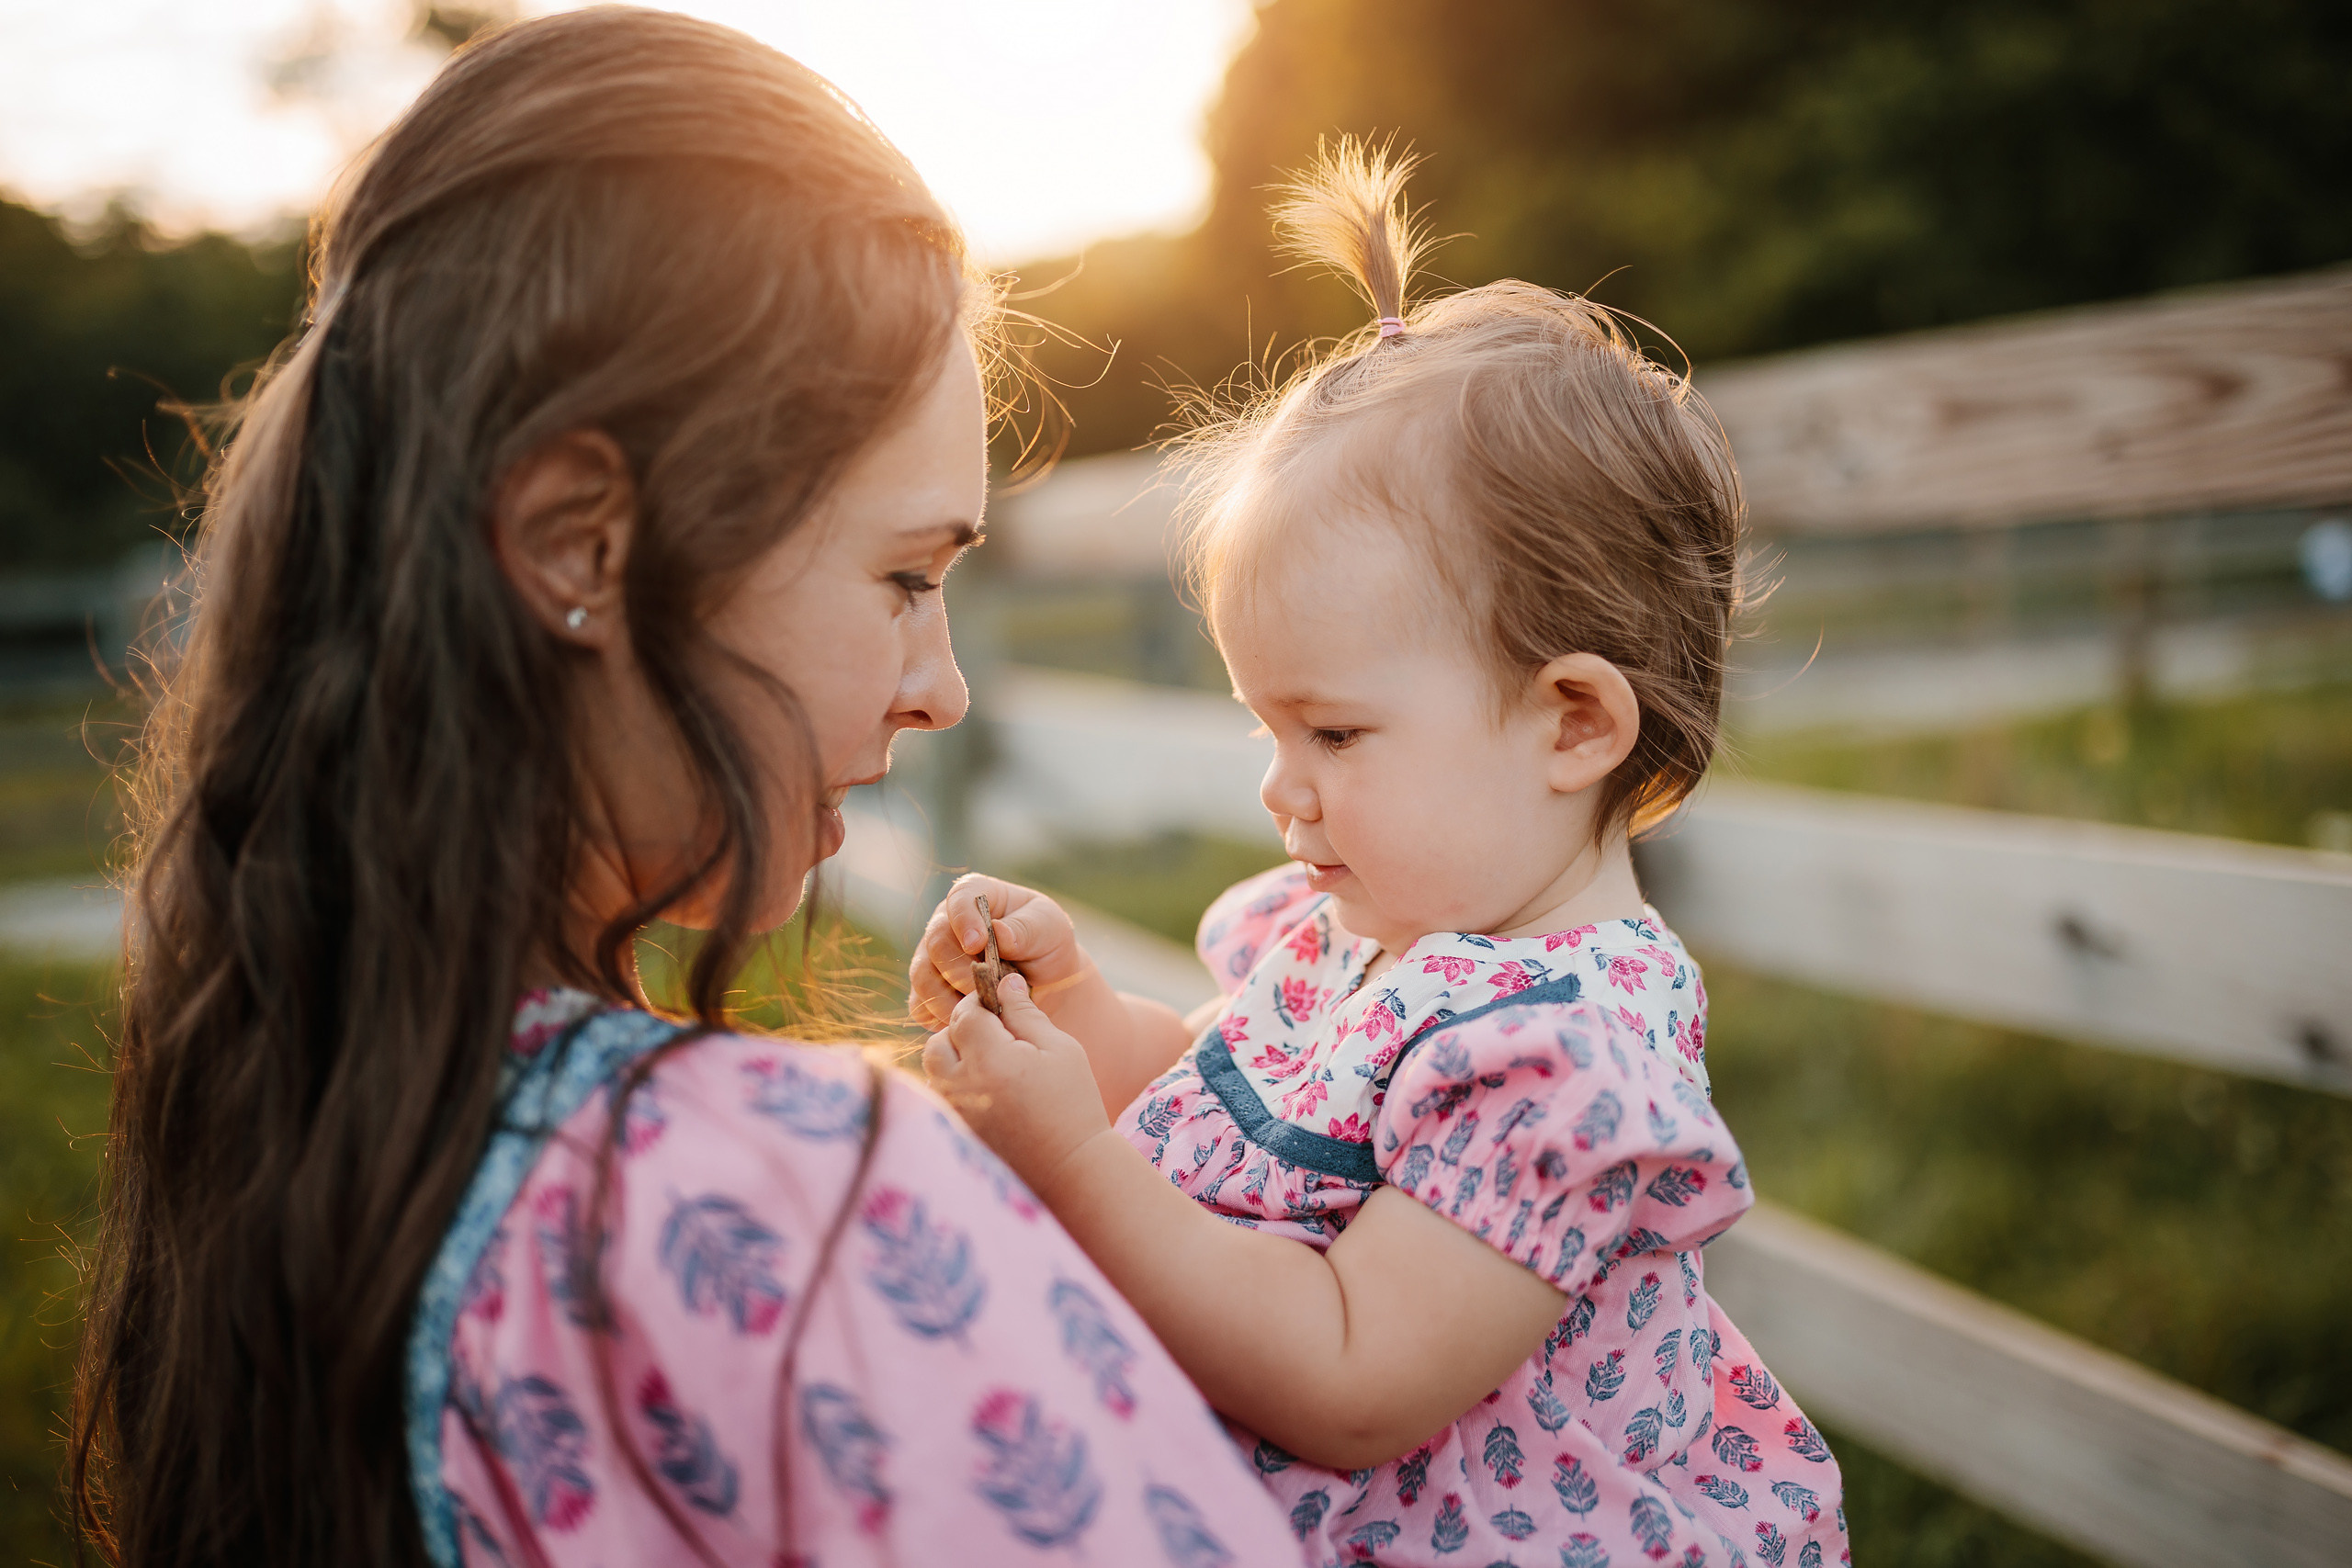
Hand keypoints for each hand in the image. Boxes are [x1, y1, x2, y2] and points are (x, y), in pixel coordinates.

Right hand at [909, 874, 1089, 1029]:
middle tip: (984, 989)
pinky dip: (940, 1017)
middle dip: (959, 970)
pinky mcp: (929, 991)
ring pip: (922, 977)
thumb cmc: (1046, 945)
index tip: (976, 944)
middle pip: (935, 943)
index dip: (963, 920)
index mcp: (976, 896)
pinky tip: (966, 1024)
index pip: (959, 898)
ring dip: (948, 999)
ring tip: (980, 1012)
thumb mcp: (1049, 929)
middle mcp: (947, 924)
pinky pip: (920, 1006)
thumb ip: (1026, 929)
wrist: (1047, 983)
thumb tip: (999, 932)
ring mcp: (933, 958)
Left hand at [921, 972, 1112, 1197]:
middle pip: (938, 1041)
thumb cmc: (1072, 1103)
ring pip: (934, 1070)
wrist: (1070, 1169)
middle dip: (961, 1032)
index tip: (1000, 1008)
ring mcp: (954, 1113)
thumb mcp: (1060, 1049)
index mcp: (990, 1060)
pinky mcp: (954, 1132)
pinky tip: (987, 1092)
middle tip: (994, 1038)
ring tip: (991, 1066)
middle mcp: (962, 1087)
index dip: (981, 1004)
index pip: (965, 1013)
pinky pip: (940, 1097)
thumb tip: (1004, 981)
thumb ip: (1026, 1012)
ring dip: (954, 1060)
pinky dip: (955, 1087)